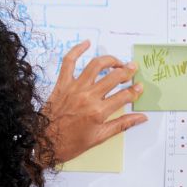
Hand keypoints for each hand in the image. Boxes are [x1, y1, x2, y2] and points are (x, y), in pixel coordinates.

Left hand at [46, 41, 146, 166]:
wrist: (45, 142)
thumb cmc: (71, 143)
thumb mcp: (100, 137)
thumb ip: (122, 125)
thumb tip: (141, 118)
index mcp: (99, 112)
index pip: (124, 96)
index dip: (135, 90)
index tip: (139, 87)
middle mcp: (88, 97)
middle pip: (114, 77)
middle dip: (127, 71)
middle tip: (132, 69)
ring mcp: (74, 88)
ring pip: (96, 66)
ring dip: (110, 60)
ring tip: (117, 61)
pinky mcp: (62, 84)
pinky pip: (69, 62)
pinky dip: (77, 50)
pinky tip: (87, 44)